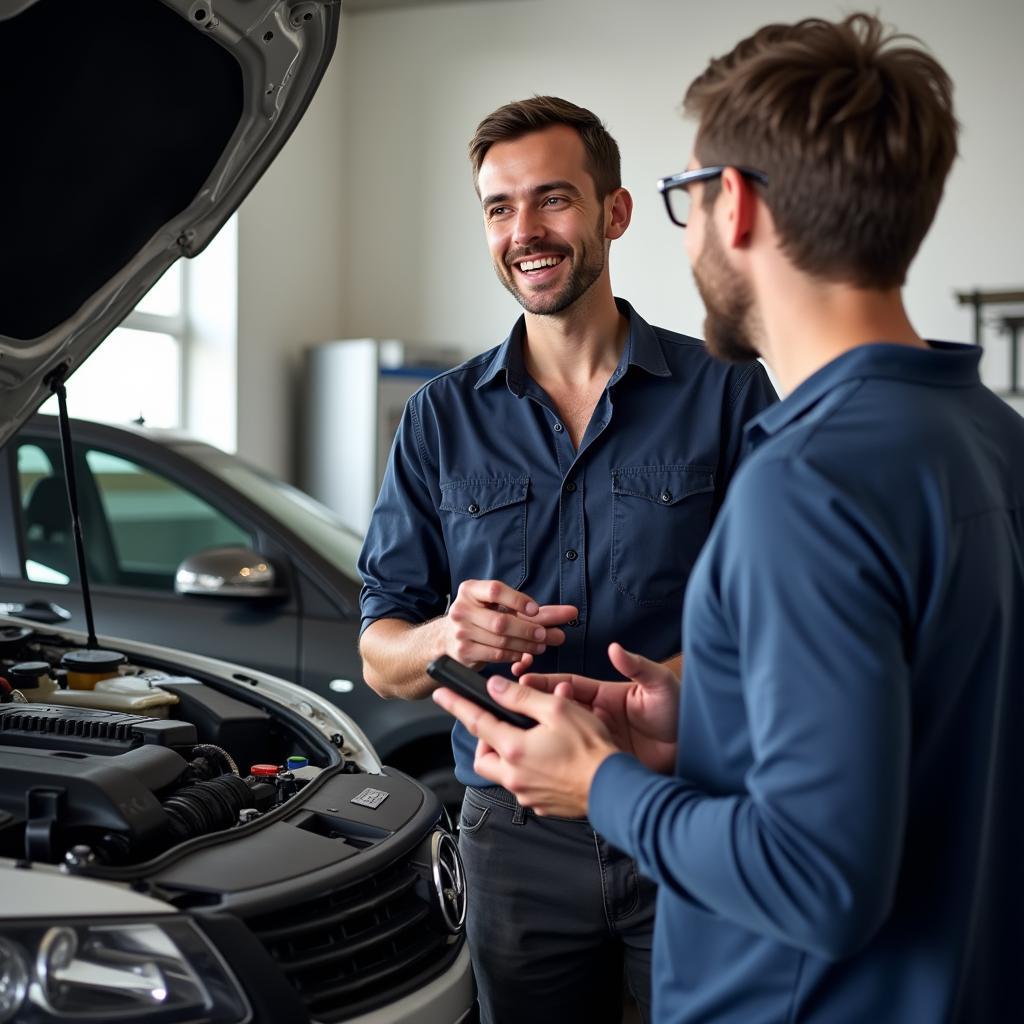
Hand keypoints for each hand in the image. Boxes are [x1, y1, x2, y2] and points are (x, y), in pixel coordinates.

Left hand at [432, 676, 618, 816]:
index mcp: (514, 749)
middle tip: (501, 727)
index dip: (457, 706)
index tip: (442, 696)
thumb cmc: (591, 750)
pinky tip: (548, 761)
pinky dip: (528, 771)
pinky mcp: (541, 804)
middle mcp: (514, 775)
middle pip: (483, 757)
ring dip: (508, 757)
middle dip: (485, 741)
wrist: (613, 787)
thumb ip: (522, 698)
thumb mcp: (557, 710)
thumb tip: (497, 687)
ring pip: (502, 773)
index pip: (476, 722)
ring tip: (529, 742)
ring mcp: (527, 793)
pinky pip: (523, 786)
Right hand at [443, 579, 576, 668]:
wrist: (447, 639)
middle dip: (527, 629)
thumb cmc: (480, 618)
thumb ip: (533, 610)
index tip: (536, 609)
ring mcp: (461, 632)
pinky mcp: (464, 652)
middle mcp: (462, 609)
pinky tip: (525, 655)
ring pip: (501, 640)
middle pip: (501, 621)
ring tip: (541, 645)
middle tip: (546, 635)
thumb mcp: (499, 606)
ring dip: (525, 644)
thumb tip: (570, 613)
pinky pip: (495, 655)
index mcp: (470, 590)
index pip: (496, 590)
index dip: (518, 600)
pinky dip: (514, 655)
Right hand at [518, 643, 678, 772]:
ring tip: (523, 732)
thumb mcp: (658, 684)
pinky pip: (576, 758)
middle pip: (558, 710)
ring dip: (543, 732)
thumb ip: (637, 666)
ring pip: (562, 735)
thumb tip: (615, 649)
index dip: (544, 683)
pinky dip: (559, 757)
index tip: (522, 678)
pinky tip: (543, 758)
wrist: (695, 747)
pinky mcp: (603, 759)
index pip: (567, 685)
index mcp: (605, 695)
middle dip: (535, 706)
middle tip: (514, 705)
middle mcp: (597, 716)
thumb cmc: (679, 710)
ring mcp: (598, 739)